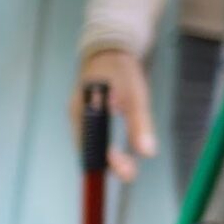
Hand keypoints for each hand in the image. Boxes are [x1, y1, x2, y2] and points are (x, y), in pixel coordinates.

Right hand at [73, 48, 156, 182]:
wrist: (110, 50)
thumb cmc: (122, 70)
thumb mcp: (136, 95)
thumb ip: (140, 124)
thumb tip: (147, 153)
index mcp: (84, 110)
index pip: (91, 145)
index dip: (108, 161)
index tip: (126, 173)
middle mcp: (77, 115)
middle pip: (88, 148)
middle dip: (109, 163)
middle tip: (130, 174)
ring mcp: (80, 115)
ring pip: (91, 144)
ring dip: (107, 156)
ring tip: (127, 168)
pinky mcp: (87, 115)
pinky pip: (94, 136)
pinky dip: (106, 146)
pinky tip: (118, 152)